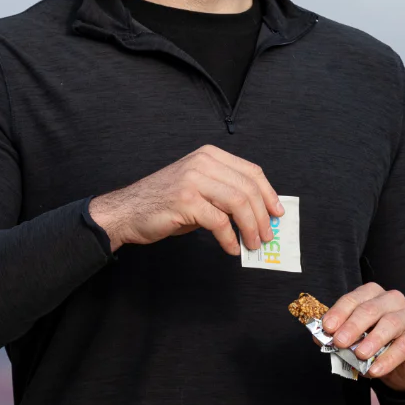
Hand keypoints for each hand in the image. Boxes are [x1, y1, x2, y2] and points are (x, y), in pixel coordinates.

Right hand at [88, 144, 283, 255]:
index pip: (251, 172)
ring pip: (238, 203)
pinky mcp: (186, 200)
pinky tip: (230, 248)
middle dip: (262, 216)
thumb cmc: (165, 203)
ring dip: (250, 228)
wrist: (127, 211)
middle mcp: (203, 162)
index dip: (269, 194)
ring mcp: (193, 180)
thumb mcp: (199, 189)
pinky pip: (219, 222)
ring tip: (252, 244)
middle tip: (266, 236)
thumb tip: (259, 214)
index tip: (277, 213)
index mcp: (209, 155)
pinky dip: (229, 239)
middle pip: (248, 188)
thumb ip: (225, 194)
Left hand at [321, 282, 404, 392]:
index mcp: (373, 295)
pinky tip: (374, 370)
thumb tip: (319, 339)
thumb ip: (340, 336)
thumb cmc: (378, 346)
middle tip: (339, 341)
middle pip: (371, 309)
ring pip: (390, 323)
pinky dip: (388, 358)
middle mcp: (392, 300)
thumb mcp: (357, 340)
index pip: (354, 299)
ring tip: (359, 355)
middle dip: (352, 326)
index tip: (326, 328)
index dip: (339, 312)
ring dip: (372, 340)